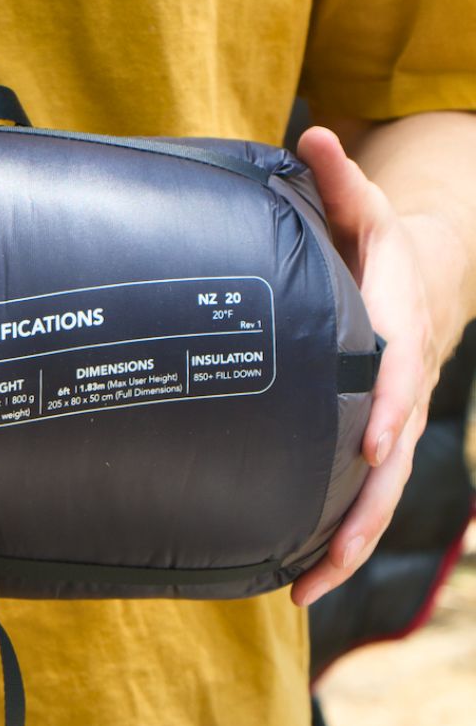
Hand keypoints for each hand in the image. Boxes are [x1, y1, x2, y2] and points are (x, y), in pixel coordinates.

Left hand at [290, 127, 442, 606]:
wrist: (423, 278)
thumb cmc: (381, 246)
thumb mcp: (364, 208)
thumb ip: (337, 180)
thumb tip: (311, 134)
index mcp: (398, 333)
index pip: (400, 372)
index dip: (391, 404)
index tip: (375, 438)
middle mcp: (401, 389)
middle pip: (391, 457)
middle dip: (363, 508)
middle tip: (327, 554)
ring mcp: (392, 422)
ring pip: (379, 492)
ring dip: (345, 544)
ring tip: (302, 591)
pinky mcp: (375, 441)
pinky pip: (363, 494)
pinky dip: (339, 535)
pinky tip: (300, 574)